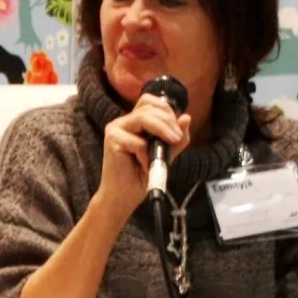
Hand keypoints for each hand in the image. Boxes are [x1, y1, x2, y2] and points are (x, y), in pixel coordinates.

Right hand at [93, 94, 190, 224]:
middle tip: (176, 138)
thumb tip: (186, 118)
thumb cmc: (141, 175)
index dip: (166, 110)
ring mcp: (116, 129)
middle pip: (149, 107)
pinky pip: (137, 141)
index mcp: (134, 121)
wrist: (124, 196)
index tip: (177, 128)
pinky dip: (146, 154)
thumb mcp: (166, 154)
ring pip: (143, 118)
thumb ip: (176, 137)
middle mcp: (124, 122)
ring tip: (170, 145)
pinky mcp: (111, 140)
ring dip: (162, 131)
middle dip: (168, 121)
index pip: (150, 101)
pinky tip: (146, 166)